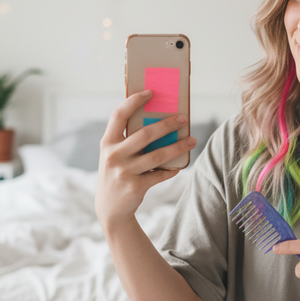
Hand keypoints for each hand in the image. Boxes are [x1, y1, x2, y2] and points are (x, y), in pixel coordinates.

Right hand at [95, 90, 196, 231]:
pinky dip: (171, 169)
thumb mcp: (115, 155)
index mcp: (107, 142)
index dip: (134, 101)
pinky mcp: (135, 186)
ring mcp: (124, 172)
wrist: (110, 208)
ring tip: (192, 140)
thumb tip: (160, 121)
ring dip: (178, 147)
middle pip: (145, 134)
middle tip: (183, 118)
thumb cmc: (118, 173)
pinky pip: (160, 174)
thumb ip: (128, 140)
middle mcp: (113, 155)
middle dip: (167, 124)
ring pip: (157, 155)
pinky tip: (179, 166)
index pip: (119, 115)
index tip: (151, 92)